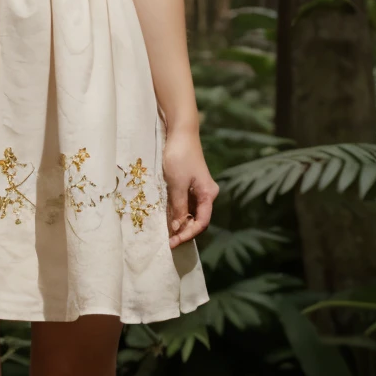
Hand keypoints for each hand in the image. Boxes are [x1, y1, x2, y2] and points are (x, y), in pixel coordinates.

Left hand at [162, 129, 217, 249]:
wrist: (181, 133)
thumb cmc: (180, 156)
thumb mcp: (177, 184)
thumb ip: (179, 206)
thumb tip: (178, 227)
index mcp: (208, 194)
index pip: (202, 222)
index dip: (188, 234)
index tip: (173, 242)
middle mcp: (206, 194)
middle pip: (198, 219)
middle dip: (184, 231)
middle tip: (169, 240)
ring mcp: (198, 190)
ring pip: (191, 213)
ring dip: (180, 223)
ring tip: (167, 233)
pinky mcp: (189, 185)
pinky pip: (186, 204)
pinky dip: (178, 212)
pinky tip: (168, 217)